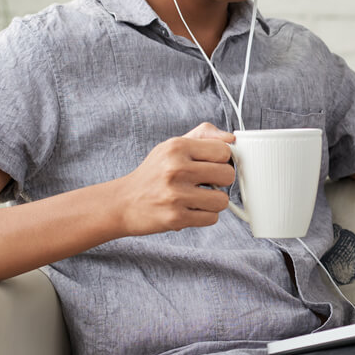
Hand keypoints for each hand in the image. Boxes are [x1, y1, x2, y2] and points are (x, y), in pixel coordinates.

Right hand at [114, 123, 235, 235]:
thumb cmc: (154, 173)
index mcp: (177, 147)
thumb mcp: (173, 146)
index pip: (224, 150)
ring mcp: (175, 195)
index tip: (212, 165)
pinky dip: (205, 216)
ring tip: (198, 198)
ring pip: (222, 201)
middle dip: (221, 181)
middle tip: (206, 183)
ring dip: (214, 202)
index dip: (222, 160)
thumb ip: (203, 135)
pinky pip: (212, 218)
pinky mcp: (176, 218)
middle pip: (228, 175)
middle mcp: (175, 169)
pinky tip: (190, 210)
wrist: (123, 203)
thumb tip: (231, 138)